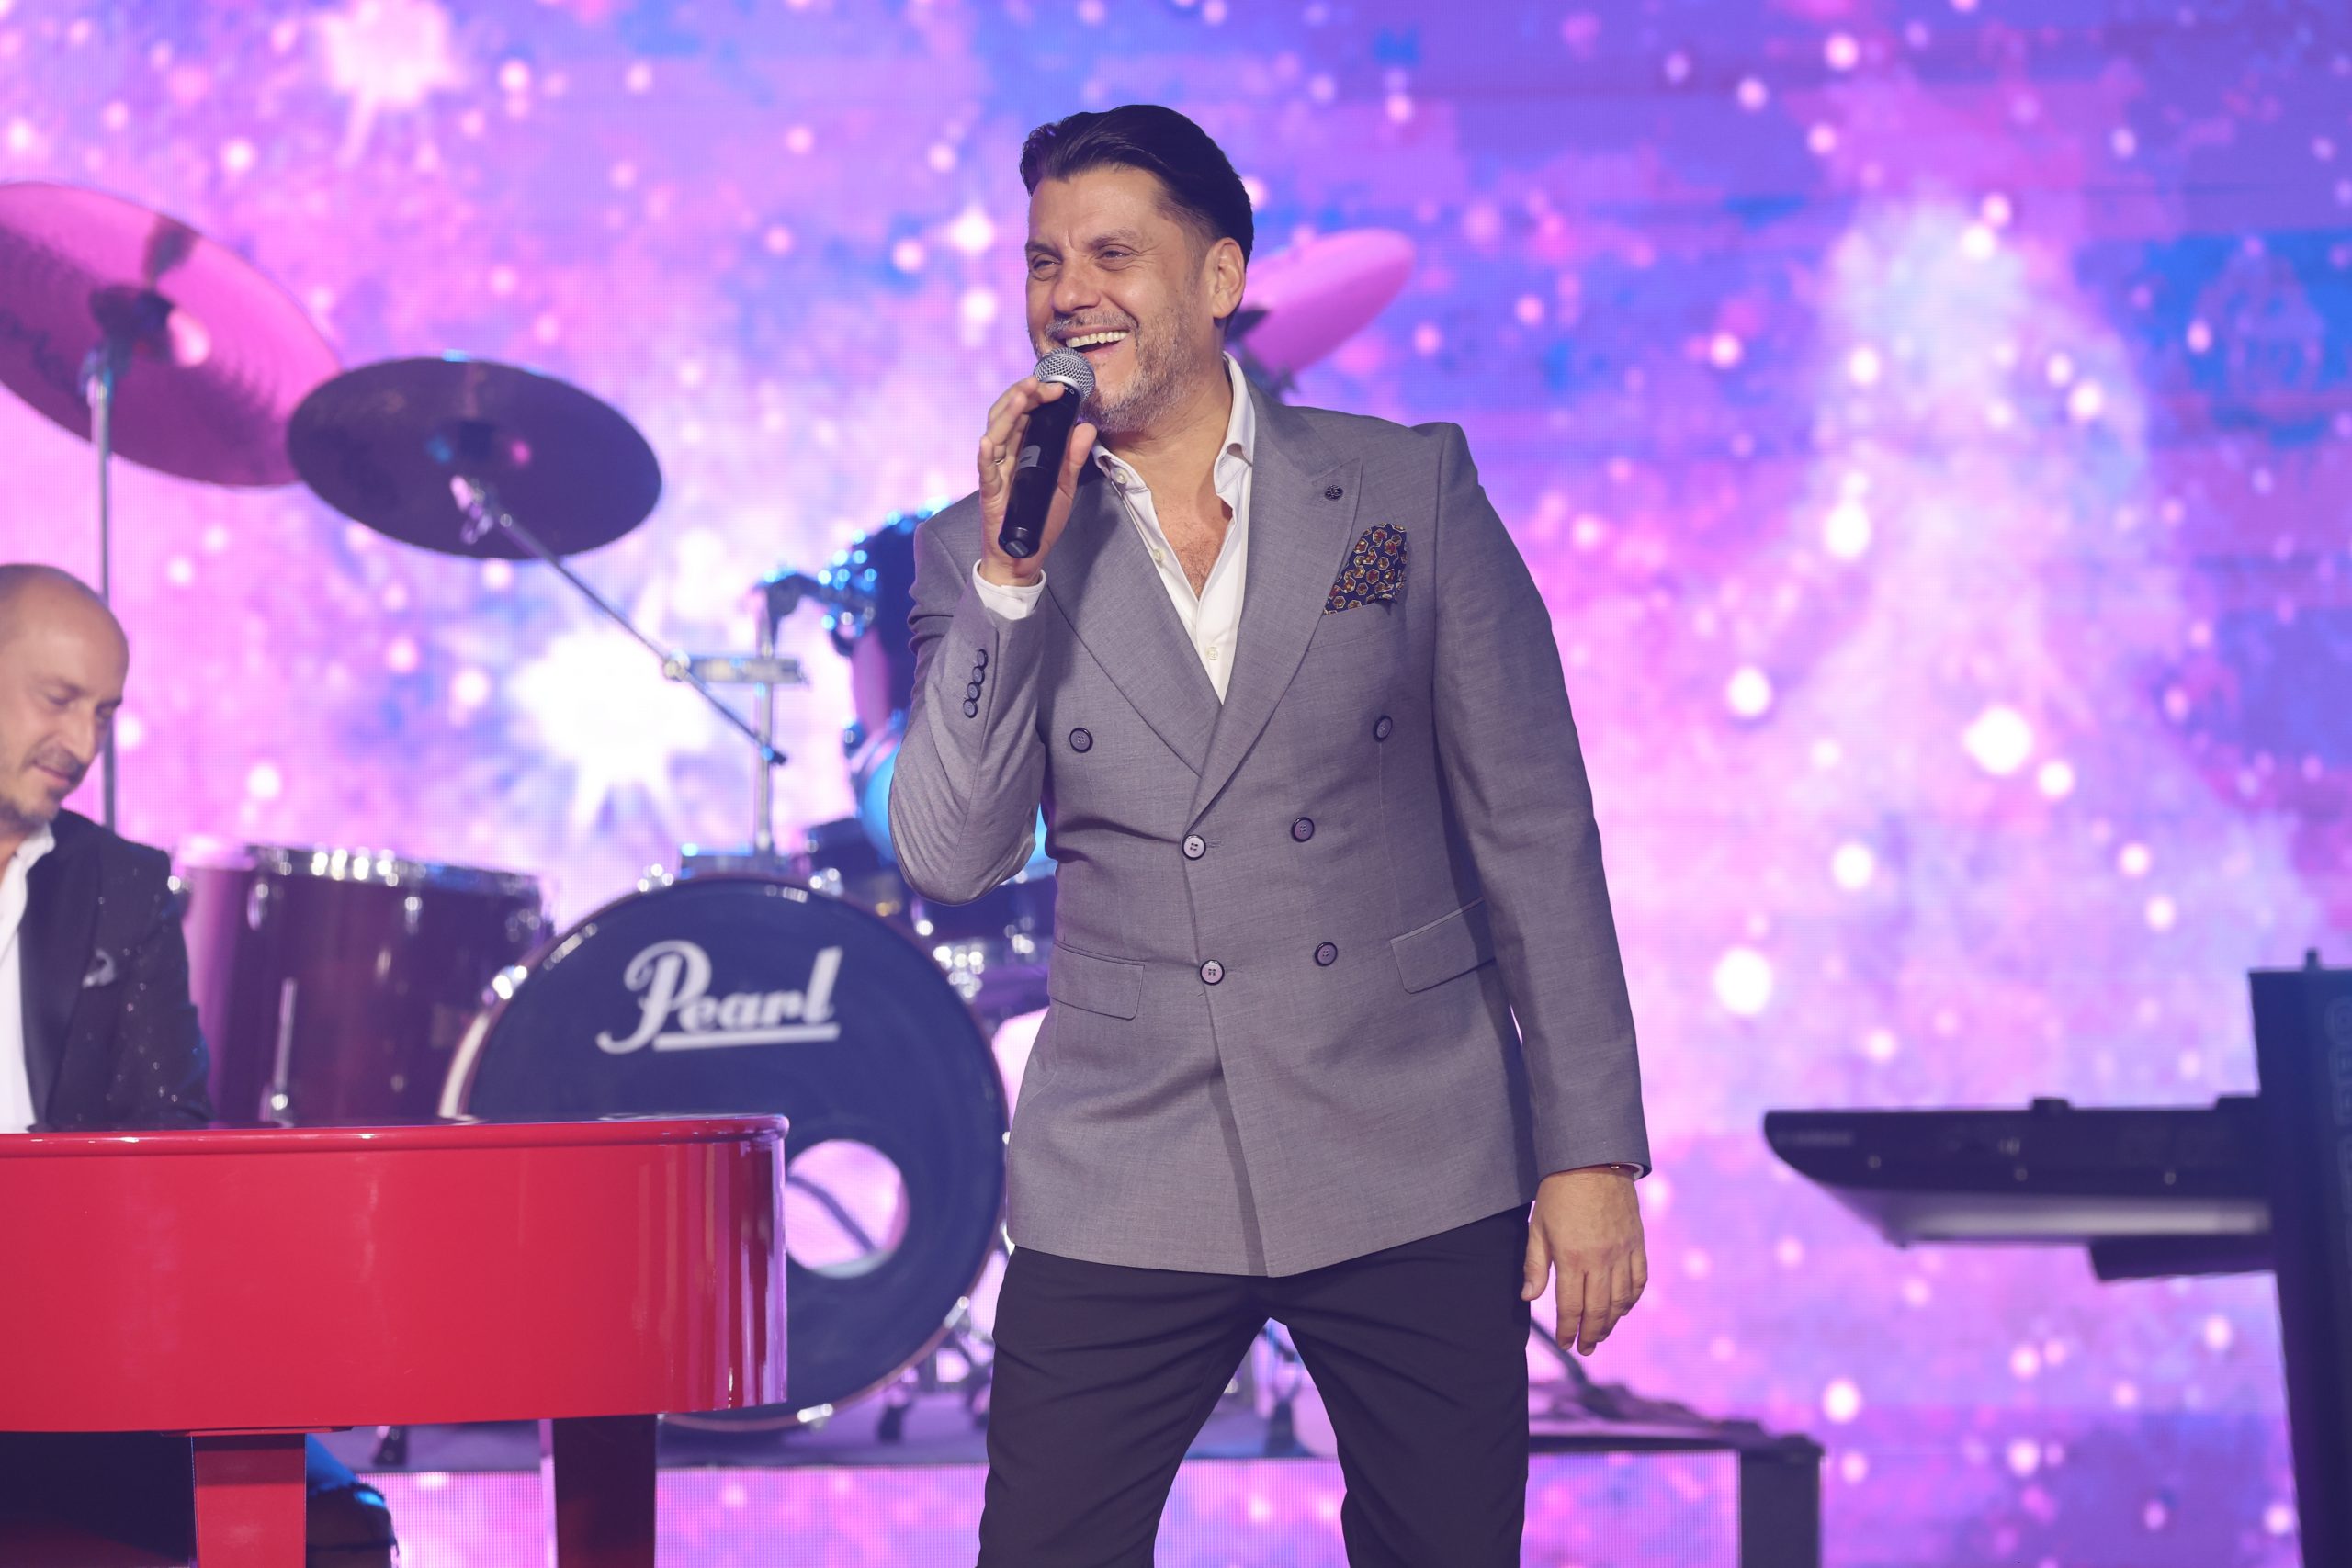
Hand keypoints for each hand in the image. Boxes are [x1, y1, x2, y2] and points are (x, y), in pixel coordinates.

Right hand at [976, 375, 1097, 587]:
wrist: (1023, 555)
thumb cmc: (1039, 519)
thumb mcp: (1065, 486)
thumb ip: (1073, 457)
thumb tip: (1086, 426)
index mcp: (1022, 449)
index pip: (1026, 413)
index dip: (1038, 396)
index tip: (1058, 388)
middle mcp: (1006, 455)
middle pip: (1007, 415)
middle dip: (1023, 395)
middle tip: (1040, 383)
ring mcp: (996, 471)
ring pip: (995, 434)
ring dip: (1007, 413)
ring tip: (1021, 396)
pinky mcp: (990, 491)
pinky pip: (985, 469)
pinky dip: (986, 454)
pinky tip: (989, 440)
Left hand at [1523, 1167, 1646, 1356]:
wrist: (1593, 1160)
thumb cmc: (1558, 1192)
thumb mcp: (1538, 1227)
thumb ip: (1536, 1265)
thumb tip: (1528, 1297)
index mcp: (1572, 1258)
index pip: (1571, 1306)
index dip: (1568, 1329)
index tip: (1565, 1344)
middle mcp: (1601, 1260)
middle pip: (1598, 1310)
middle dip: (1591, 1334)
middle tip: (1585, 1349)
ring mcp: (1622, 1252)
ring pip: (1621, 1300)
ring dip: (1611, 1322)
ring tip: (1601, 1334)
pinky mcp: (1637, 1243)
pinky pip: (1639, 1279)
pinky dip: (1632, 1299)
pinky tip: (1624, 1308)